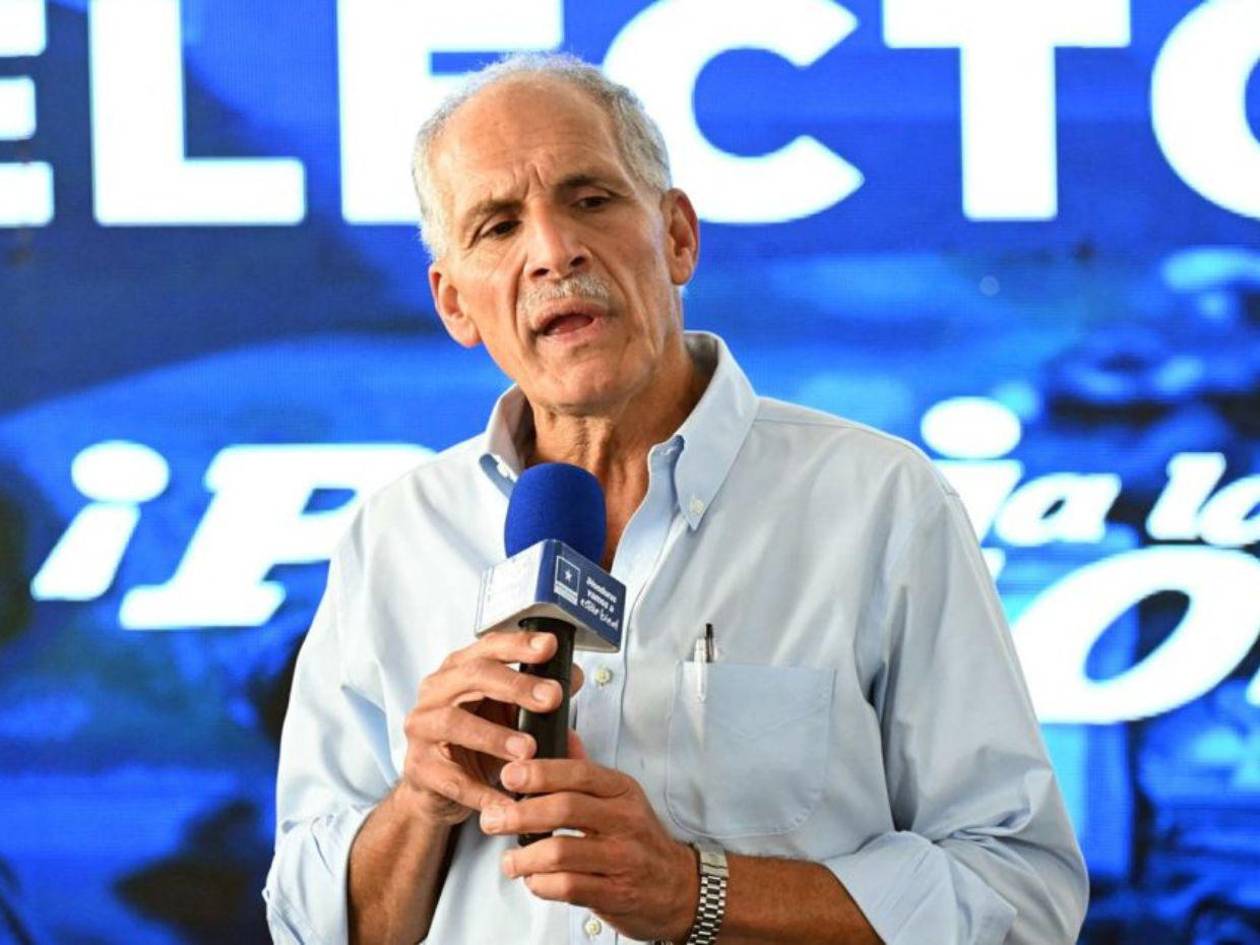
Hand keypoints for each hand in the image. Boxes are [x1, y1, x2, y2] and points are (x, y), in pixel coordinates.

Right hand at [398, 630, 584, 826]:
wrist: (438, 788)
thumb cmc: (475, 741)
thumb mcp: (508, 712)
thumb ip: (538, 695)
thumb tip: (573, 677)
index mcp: (459, 669)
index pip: (489, 647)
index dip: (519, 645)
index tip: (549, 647)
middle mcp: (436, 691)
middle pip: (473, 676)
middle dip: (516, 686)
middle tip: (551, 699)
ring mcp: (423, 728)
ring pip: (455, 722)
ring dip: (495, 736)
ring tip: (528, 750)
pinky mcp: (419, 767)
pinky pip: (452, 778)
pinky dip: (482, 791)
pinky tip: (508, 800)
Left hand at [479, 733, 698, 943]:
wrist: (678, 888)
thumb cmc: (640, 840)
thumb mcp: (620, 798)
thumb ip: (586, 770)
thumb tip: (563, 733)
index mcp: (621, 791)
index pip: (578, 773)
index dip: (540, 772)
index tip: (508, 775)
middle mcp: (625, 821)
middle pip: (565, 809)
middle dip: (520, 813)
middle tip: (492, 819)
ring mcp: (622, 859)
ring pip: (561, 852)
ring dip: (525, 857)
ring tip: (510, 860)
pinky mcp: (615, 893)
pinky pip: (568, 887)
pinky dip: (541, 884)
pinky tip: (534, 880)